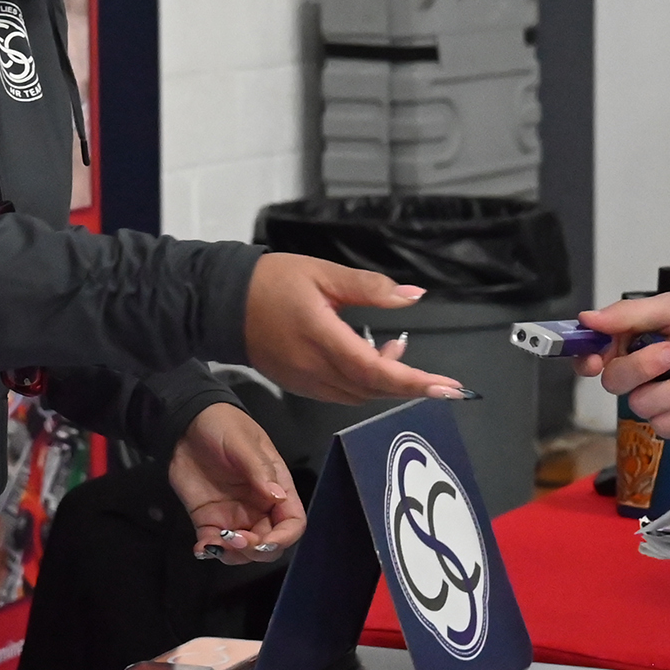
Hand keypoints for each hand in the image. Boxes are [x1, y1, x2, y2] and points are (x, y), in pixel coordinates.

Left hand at [169, 403, 305, 563]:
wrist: (187, 422)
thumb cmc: (223, 425)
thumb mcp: (243, 443)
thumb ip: (259, 470)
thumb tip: (277, 497)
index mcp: (276, 488)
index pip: (292, 522)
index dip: (283, 538)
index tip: (264, 542)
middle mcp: (259, 507)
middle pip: (269, 544)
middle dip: (255, 550)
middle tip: (233, 539)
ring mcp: (234, 515)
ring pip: (243, 551)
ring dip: (233, 555)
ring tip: (214, 542)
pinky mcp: (209, 519)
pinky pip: (214, 544)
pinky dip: (210, 551)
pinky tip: (202, 548)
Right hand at [243, 254, 468, 402]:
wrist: (222, 303)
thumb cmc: (272, 282)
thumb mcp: (323, 274)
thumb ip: (370, 287)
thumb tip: (413, 295)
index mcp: (321, 339)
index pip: (376, 370)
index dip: (414, 381)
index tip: (447, 387)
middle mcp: (315, 370)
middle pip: (373, 389)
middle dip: (409, 385)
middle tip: (436, 376)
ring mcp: (306, 382)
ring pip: (359, 395)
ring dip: (386, 381)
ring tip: (397, 350)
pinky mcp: (300, 386)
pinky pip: (342, 393)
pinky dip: (366, 382)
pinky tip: (371, 358)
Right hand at [576, 293, 669, 435]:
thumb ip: (629, 314)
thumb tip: (588, 318)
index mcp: (629, 343)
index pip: (591, 356)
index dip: (587, 360)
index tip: (596, 360)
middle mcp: (637, 374)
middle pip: (613, 381)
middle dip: (643, 366)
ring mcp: (654, 401)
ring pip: (640, 404)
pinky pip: (663, 424)